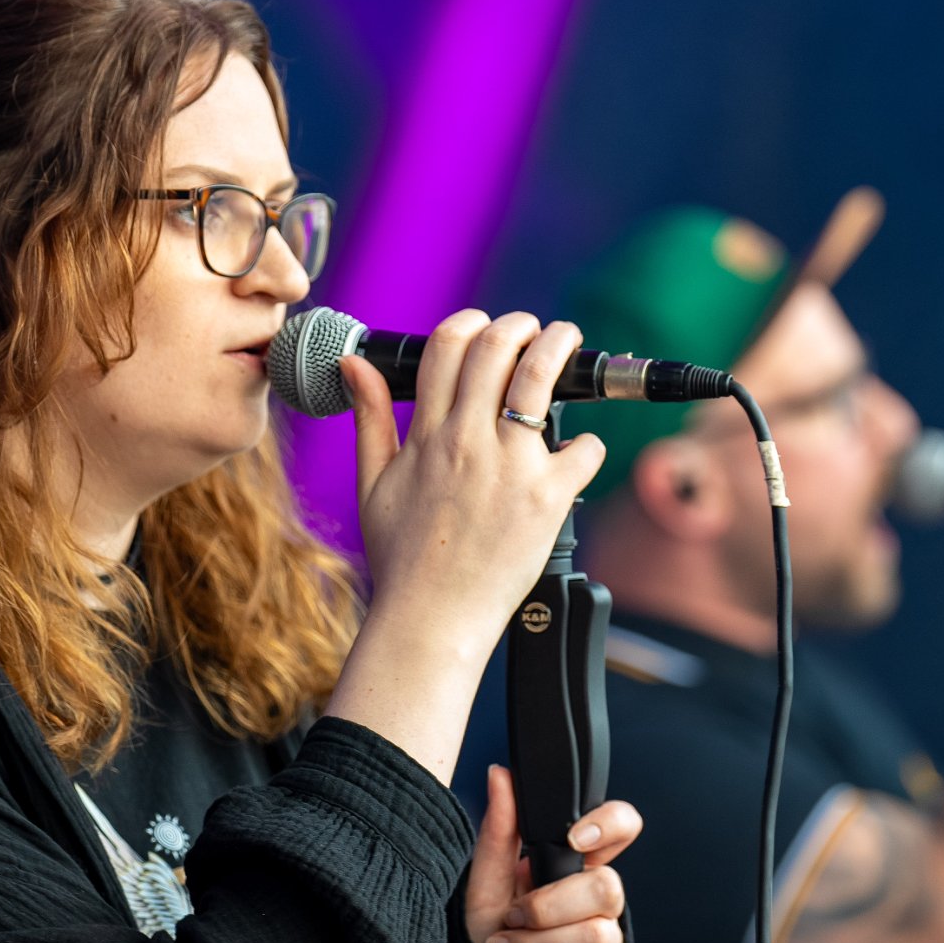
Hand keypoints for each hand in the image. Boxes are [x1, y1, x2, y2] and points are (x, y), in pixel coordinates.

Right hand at [347, 311, 604, 666]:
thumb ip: (369, 417)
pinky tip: (578, 452)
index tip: (485, 328)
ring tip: (567, 344)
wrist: (431, 619)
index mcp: (427, 434)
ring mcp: (510, 467)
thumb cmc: (402, 557)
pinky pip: (584, 447)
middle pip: (497, 347)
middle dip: (521, 325)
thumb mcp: (372, 482)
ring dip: (560, 347)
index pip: (446, 346)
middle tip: (535, 331)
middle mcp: (468, 441)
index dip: (470, 323)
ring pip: (542, 377)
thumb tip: (355, 363)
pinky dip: (587, 443)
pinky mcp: (548, 497)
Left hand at [464, 765, 640, 942]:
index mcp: (577, 862)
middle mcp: (600, 900)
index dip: (611, 825)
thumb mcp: (487, 876)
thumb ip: (499, 828)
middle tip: (513, 916)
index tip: (573, 840)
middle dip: (549, 906)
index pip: (623, 825)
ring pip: (598, 936)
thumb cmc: (494, 922)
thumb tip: (500, 773)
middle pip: (609, 886)